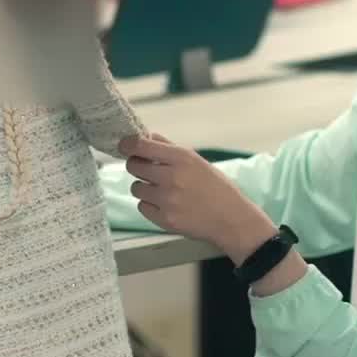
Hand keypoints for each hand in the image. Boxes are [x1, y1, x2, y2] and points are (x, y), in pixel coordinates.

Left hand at [119, 134, 273, 261]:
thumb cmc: (215, 187)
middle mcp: (172, 178)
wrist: (231, 218)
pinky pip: (142, 207)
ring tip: (161, 190)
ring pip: (136, 188)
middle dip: (137, 166)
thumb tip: (146, 136)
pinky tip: (165, 204)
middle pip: (133, 166)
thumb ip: (169, 148)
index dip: (128, 144)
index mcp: (181, 158)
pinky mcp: (165, 220)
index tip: (125, 145)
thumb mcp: (196, 160)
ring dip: (144, 187)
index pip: (141, 146)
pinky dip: (149, 205)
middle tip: (146, 170)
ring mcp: (167, 200)